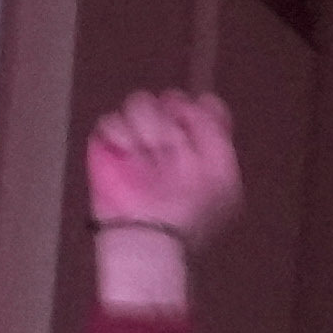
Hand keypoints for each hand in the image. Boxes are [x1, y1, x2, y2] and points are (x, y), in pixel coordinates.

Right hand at [80, 90, 240, 243]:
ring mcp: (140, 140)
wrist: (149, 233)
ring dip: (147, 127)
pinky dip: (121, 136)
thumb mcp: (222, 175)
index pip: (205, 106)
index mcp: (203, 146)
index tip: (193, 122)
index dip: (199, 108)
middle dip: (172, 123)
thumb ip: (216, 133)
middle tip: (170, 147)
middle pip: (172, 99)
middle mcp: (172, 139)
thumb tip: (198, 104)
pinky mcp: (110, 145)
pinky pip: (113, 120)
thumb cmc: (189, 212)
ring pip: (142, 103)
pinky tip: (128, 153)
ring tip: (148, 153)